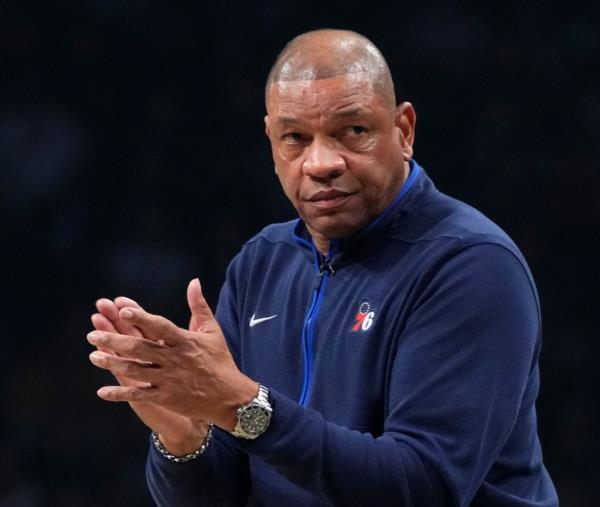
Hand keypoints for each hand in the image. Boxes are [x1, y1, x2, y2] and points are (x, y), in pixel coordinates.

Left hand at [88, 279, 257, 431]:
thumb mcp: (211, 330)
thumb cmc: (219, 359)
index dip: (141, 318)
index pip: (160, 327)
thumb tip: (194, 281)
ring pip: (135, 370)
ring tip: (93, 356)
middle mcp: (174, 359)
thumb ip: (199, 306)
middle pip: (140, 348)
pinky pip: (139, 395)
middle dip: (115, 340)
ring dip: (112, 363)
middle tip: (93, 334)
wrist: (229, 396)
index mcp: (185, 341)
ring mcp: (168, 379)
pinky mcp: (165, 397)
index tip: (122, 310)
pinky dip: (120, 394)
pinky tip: (102, 391)